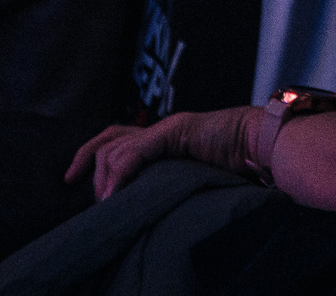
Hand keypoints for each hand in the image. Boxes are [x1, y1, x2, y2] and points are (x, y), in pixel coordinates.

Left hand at [65, 107, 257, 201]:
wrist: (265, 145)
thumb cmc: (241, 166)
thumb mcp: (194, 178)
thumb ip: (170, 183)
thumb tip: (141, 207)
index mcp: (167, 138)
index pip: (115, 138)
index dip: (88, 154)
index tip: (70, 178)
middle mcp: (162, 129)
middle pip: (107, 140)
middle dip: (89, 168)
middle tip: (98, 201)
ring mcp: (168, 128)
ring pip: (116, 149)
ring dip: (106, 181)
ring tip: (110, 204)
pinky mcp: (176, 131)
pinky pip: (135, 153)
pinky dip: (121, 175)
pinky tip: (118, 194)